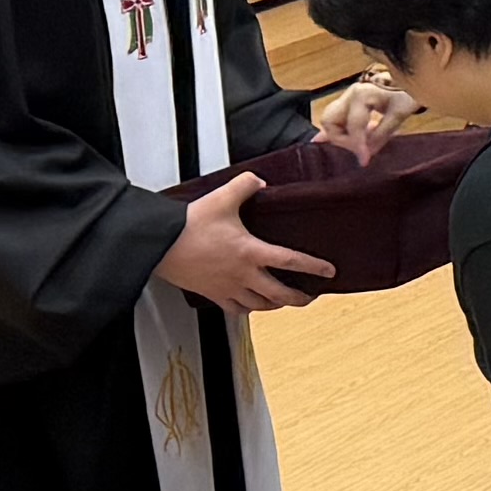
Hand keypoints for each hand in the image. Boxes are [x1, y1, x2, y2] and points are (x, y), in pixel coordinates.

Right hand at [162, 175, 334, 314]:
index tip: (329, 272)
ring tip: (283, 302)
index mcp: (250, 251)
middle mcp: (242, 274)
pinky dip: (247, 309)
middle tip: (310, 297)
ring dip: (275, 305)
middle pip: (279, 294)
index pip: (291, 261)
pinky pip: (235, 309)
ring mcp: (227, 287)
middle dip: (299, 298)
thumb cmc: (189, 225)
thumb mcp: (223, 197)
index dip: (314, 267)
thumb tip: (260, 181)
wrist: (161, 244)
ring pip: (259, 305)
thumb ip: (246, 185)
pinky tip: (251, 305)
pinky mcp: (211, 294)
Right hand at [312, 71, 414, 148]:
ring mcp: (348, 97)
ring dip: (341, 135)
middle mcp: (350, 94)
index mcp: (361, 94)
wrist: (414, 75)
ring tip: (358, 144)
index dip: (357, 145)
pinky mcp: (351, 103)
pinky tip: (350, 142)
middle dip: (340, 138)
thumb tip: (366, 154)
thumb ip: (381, 134)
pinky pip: (339, 119)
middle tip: (356, 149)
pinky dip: (343, 131)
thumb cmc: (408, 92)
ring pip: (330, 120)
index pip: (353, 125)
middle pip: (329, 120)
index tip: (364, 160)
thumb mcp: (399, 114)